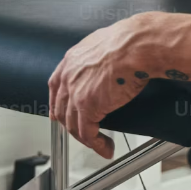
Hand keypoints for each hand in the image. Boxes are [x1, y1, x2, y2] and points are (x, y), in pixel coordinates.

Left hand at [48, 15, 152, 157]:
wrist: (135, 46)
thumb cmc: (129, 42)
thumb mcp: (103, 43)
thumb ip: (96, 57)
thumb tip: (105, 64)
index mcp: (71, 60)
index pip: (55, 87)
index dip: (57, 104)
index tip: (57, 114)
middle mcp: (68, 77)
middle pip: (62, 110)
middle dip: (71, 125)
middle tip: (84, 134)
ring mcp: (75, 94)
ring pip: (73, 125)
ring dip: (86, 139)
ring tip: (100, 144)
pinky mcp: (88, 108)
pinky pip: (88, 134)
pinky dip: (97, 144)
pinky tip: (106, 148)